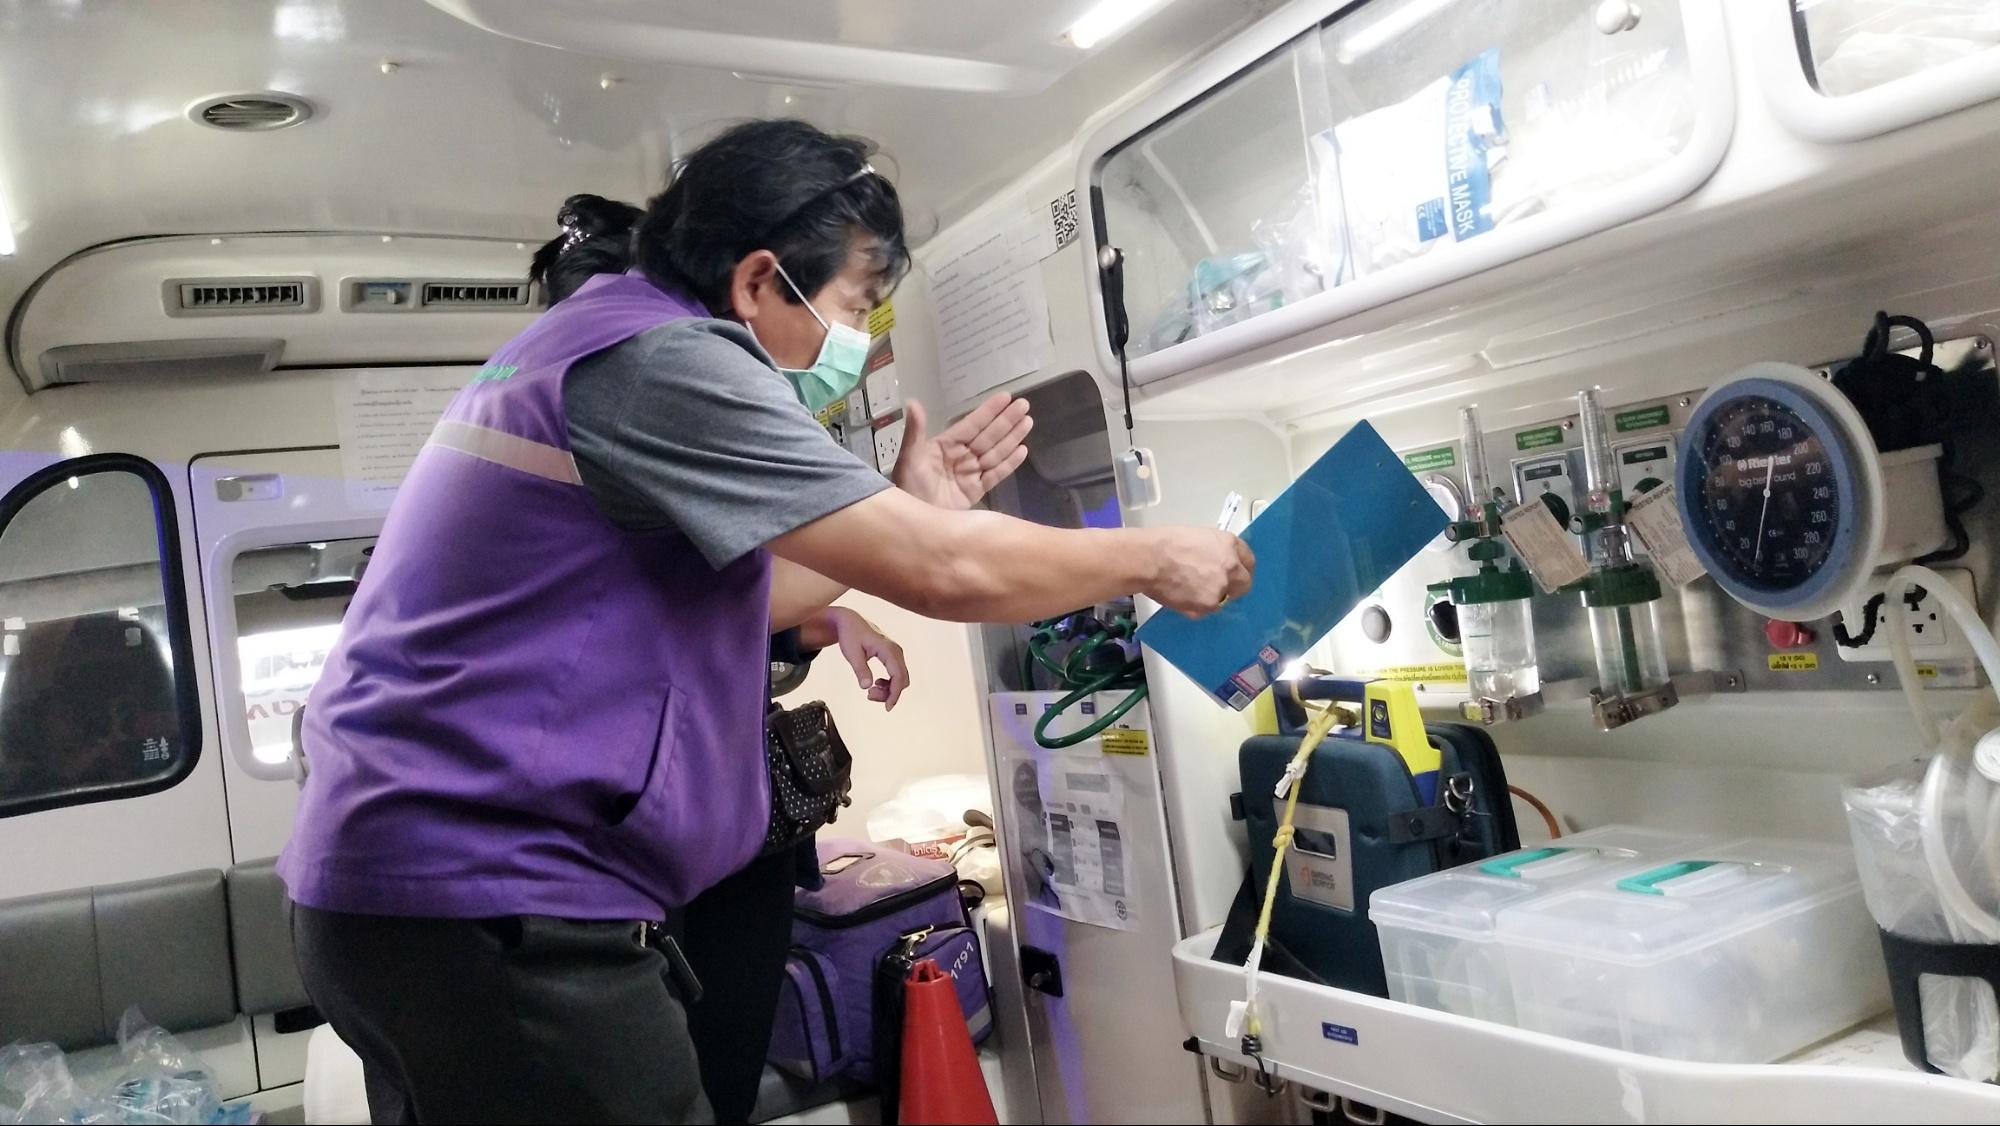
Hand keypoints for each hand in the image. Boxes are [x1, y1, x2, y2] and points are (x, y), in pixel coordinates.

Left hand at [802, 607, 909, 710]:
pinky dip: (889, 683)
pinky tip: (876, 683)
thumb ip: (860, 669)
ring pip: (900, 677)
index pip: (898, 675)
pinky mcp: (892, 655)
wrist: (850, 621)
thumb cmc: (850, 635)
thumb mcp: (852, 653)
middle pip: (902, 679)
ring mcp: (896, 653)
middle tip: (870, 696)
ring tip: (870, 691)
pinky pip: (897, 673)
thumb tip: (866, 687)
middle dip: (889, 693)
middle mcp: (896, 651)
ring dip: (889, 689)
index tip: (887, 707)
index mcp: (888, 649)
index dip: (895, 693)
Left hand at [892, 392, 1032, 509]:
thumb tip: (912, 401)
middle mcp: (960, 457)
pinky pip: (996, 474)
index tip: (1006, 397)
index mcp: (945, 446)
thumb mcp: (909, 457)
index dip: (989, 411)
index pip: (972, 424)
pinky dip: (1009, 463)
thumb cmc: (908, 488)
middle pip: (988, 436)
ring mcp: (970, 474)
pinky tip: (1022, 450)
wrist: (915, 523)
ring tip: (1028, 422)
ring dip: (1012, 437)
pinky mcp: (976, 492)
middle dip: (1006, 421)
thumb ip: (915, 431)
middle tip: (1024, 405)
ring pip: (996, 452)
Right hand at [1143, 528, 1254, 617]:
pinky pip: (1207, 609)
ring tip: (1189, 590)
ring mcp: (1221, 588)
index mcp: (1229, 545)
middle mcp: (1231, 567)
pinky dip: (1196, 606)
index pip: (1248, 560)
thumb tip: (1214, 562)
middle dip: (1234, 586)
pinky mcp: (1208, 605)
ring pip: (1224, 599)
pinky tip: (1181, 596)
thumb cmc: (1165, 542)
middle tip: (1216, 587)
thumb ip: (1214, 551)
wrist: (1149, 559)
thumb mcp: (1199, 537)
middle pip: (1245, 583)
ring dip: (1212, 597)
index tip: (1235, 574)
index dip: (1241, 568)